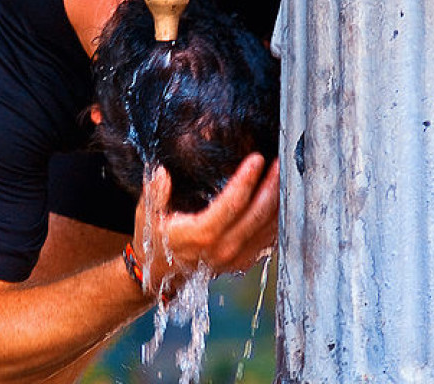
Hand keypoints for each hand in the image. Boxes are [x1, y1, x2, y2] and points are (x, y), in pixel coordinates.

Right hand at [131, 153, 278, 296]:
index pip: (232, 204)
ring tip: (286, 175)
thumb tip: (162, 173)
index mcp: (201, 235)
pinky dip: (278, 219)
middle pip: (257, 214)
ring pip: (268, 228)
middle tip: (281, 160)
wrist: (160, 274)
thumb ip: (154, 194)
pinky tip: (282, 200)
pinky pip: (268, 240)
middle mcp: (223, 249)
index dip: (246, 180)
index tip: (257, 158)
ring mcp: (235, 259)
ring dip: (279, 201)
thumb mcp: (146, 215)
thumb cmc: (154, 240)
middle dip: (272, 185)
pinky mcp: (243, 262)